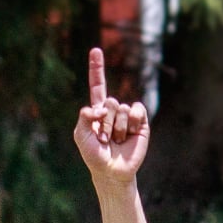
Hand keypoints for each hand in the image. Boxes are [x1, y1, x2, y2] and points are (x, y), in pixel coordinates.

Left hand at [72, 47, 148, 182]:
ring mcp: (128, 116)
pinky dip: (133, 121)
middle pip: (110, 102)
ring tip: (116, 141)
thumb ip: (84, 117)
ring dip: (117, 128)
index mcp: (98, 110)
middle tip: (105, 139)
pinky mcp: (141, 123)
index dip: (97, 68)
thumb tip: (99, 107)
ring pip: (123, 109)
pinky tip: (130, 134)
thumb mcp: (81, 136)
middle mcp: (113, 111)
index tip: (96, 50)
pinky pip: (137, 110)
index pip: (98, 85)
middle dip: (106, 122)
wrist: (111, 172)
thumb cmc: (94, 155)